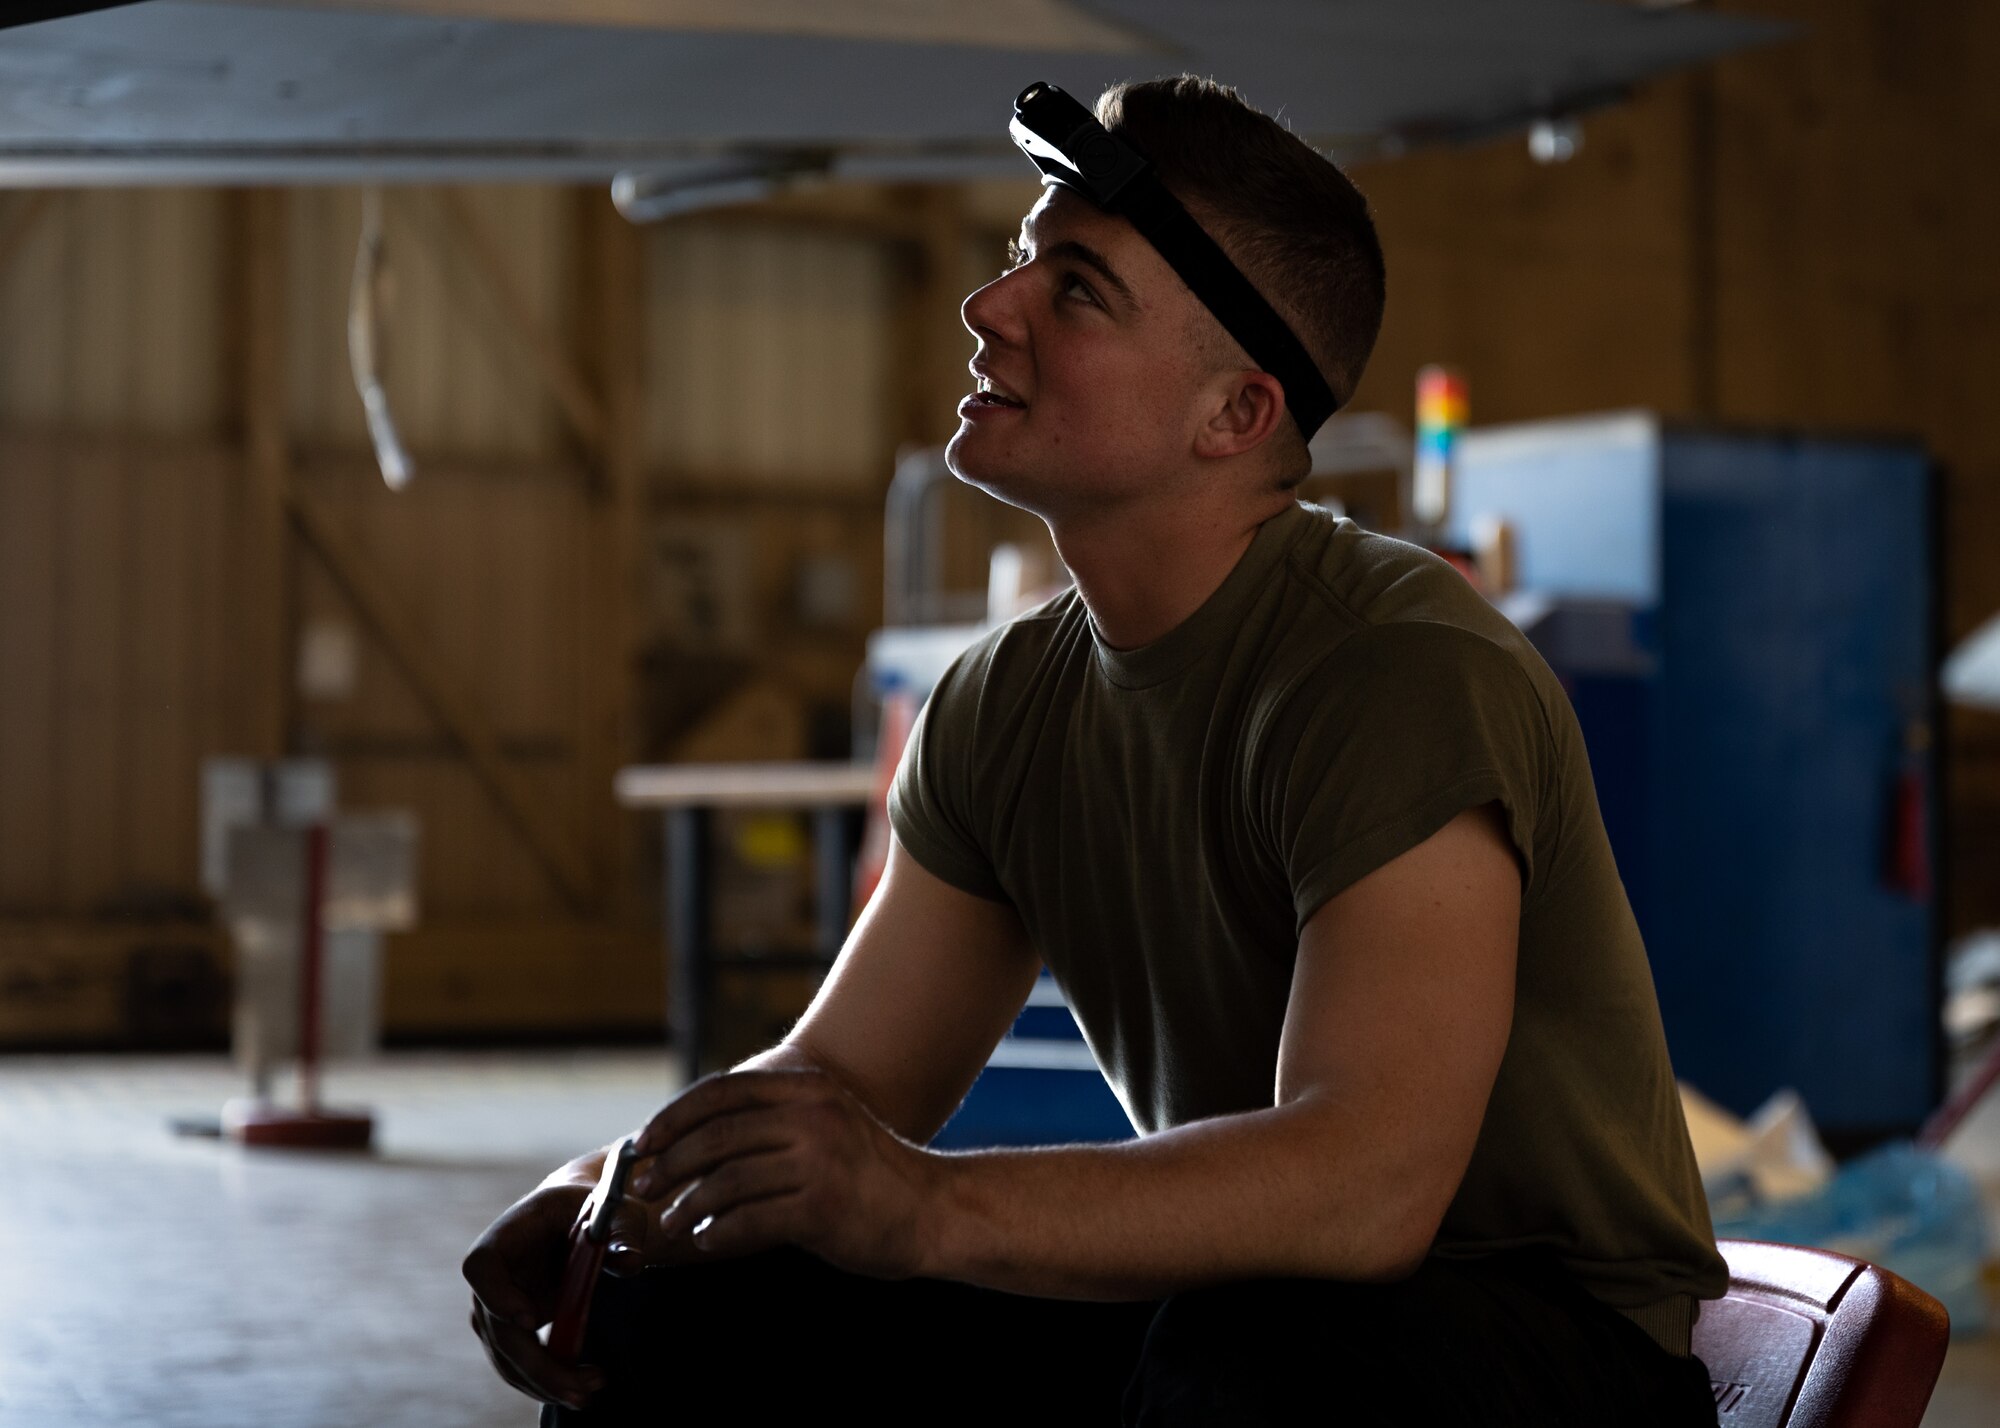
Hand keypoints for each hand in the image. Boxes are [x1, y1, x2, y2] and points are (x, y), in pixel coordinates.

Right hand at [463, 1180, 619, 1409]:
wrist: (585, 1217)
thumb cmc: (596, 1206)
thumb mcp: (614, 1211)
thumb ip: (620, 1234)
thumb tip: (630, 1263)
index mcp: (508, 1235)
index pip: (482, 1267)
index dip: (498, 1296)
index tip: (532, 1320)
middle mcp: (494, 1275)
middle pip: (496, 1327)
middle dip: (535, 1365)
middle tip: (577, 1390)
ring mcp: (498, 1305)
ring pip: (506, 1355)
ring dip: (543, 1382)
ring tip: (588, 1393)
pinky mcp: (514, 1328)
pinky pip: (520, 1362)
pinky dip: (547, 1380)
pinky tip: (581, 1387)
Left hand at [629, 1067, 939, 1279]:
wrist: (933, 1211)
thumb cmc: (869, 1176)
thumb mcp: (826, 1125)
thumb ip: (772, 1123)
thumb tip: (690, 1141)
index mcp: (808, 1089)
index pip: (722, 1091)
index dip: (674, 1117)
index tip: (644, 1144)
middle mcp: (812, 1116)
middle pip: (716, 1134)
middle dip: (669, 1163)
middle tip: (642, 1187)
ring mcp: (818, 1161)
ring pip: (726, 1180)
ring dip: (688, 1205)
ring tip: (672, 1223)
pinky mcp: (821, 1208)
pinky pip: (749, 1220)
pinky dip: (719, 1232)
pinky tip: (708, 1239)